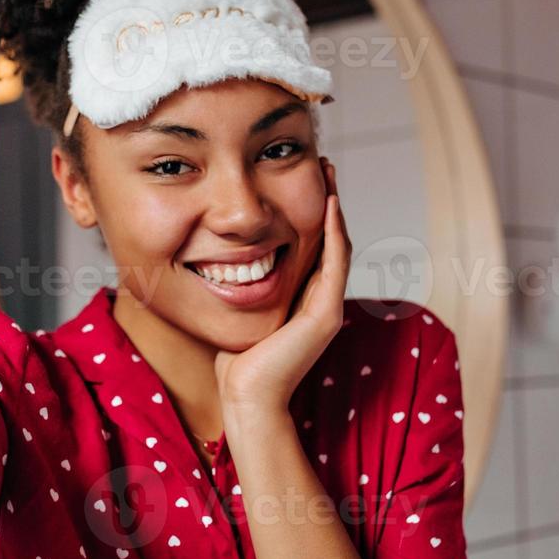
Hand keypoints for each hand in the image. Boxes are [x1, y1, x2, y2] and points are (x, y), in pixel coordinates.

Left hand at [214, 157, 350, 413]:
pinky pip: (335, 264)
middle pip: (331, 238)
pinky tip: (329, 205)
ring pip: (338, 245)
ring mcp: (328, 306)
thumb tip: (220, 258)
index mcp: (304, 297)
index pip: (315, 244)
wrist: (245, 395)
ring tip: (329, 174)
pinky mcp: (326, 315)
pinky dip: (334, 233)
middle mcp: (321, 299)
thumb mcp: (238, 309)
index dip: (313, 209)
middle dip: (328, 199)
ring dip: (336, 207)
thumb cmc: (235, 360)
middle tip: (324, 164)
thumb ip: (240, 285)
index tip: (305, 176)